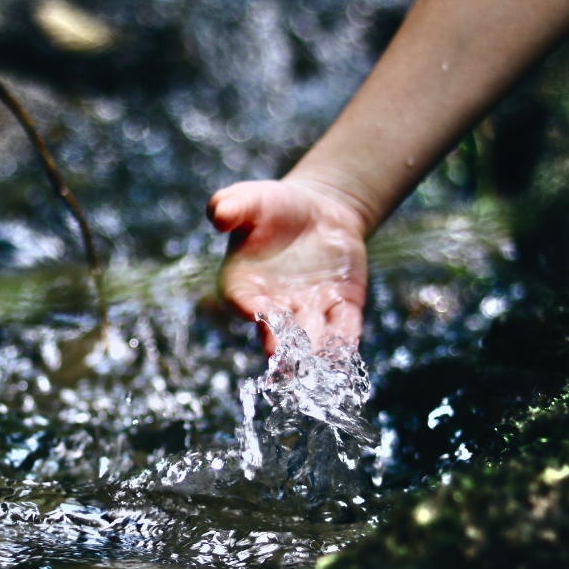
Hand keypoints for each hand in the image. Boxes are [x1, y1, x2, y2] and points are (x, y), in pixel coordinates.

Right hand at [207, 180, 369, 354]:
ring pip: (312, 336)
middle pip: (277, 329)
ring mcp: (309, 310)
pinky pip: (344, 327)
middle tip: (285, 360)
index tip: (255, 313)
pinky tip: (349, 357)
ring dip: (316, 353)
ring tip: (319, 370)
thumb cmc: (273, 206)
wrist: (317, 211)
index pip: (242, 300)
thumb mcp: (251, 199)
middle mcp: (274, 306)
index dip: (248, 307)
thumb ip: (231, 206)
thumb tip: (219, 214)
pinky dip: (346, 342)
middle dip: (282, 344)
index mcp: (243, 284)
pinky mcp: (341, 307)